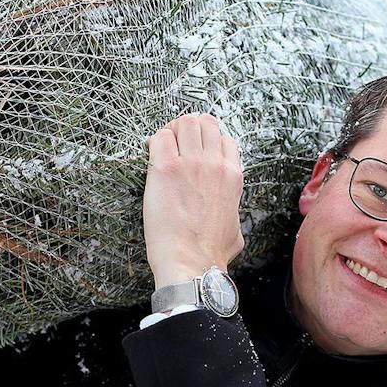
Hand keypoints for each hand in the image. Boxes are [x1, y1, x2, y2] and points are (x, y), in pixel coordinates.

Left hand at [143, 113, 244, 288]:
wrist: (191, 264)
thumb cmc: (210, 254)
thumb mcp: (235, 231)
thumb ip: (232, 215)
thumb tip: (229, 221)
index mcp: (232, 176)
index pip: (224, 139)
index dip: (207, 141)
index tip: (194, 150)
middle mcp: (215, 164)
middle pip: (204, 123)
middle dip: (188, 129)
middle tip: (175, 142)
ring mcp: (191, 164)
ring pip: (184, 122)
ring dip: (172, 130)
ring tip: (162, 146)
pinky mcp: (166, 169)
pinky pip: (160, 137)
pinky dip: (154, 141)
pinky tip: (150, 155)